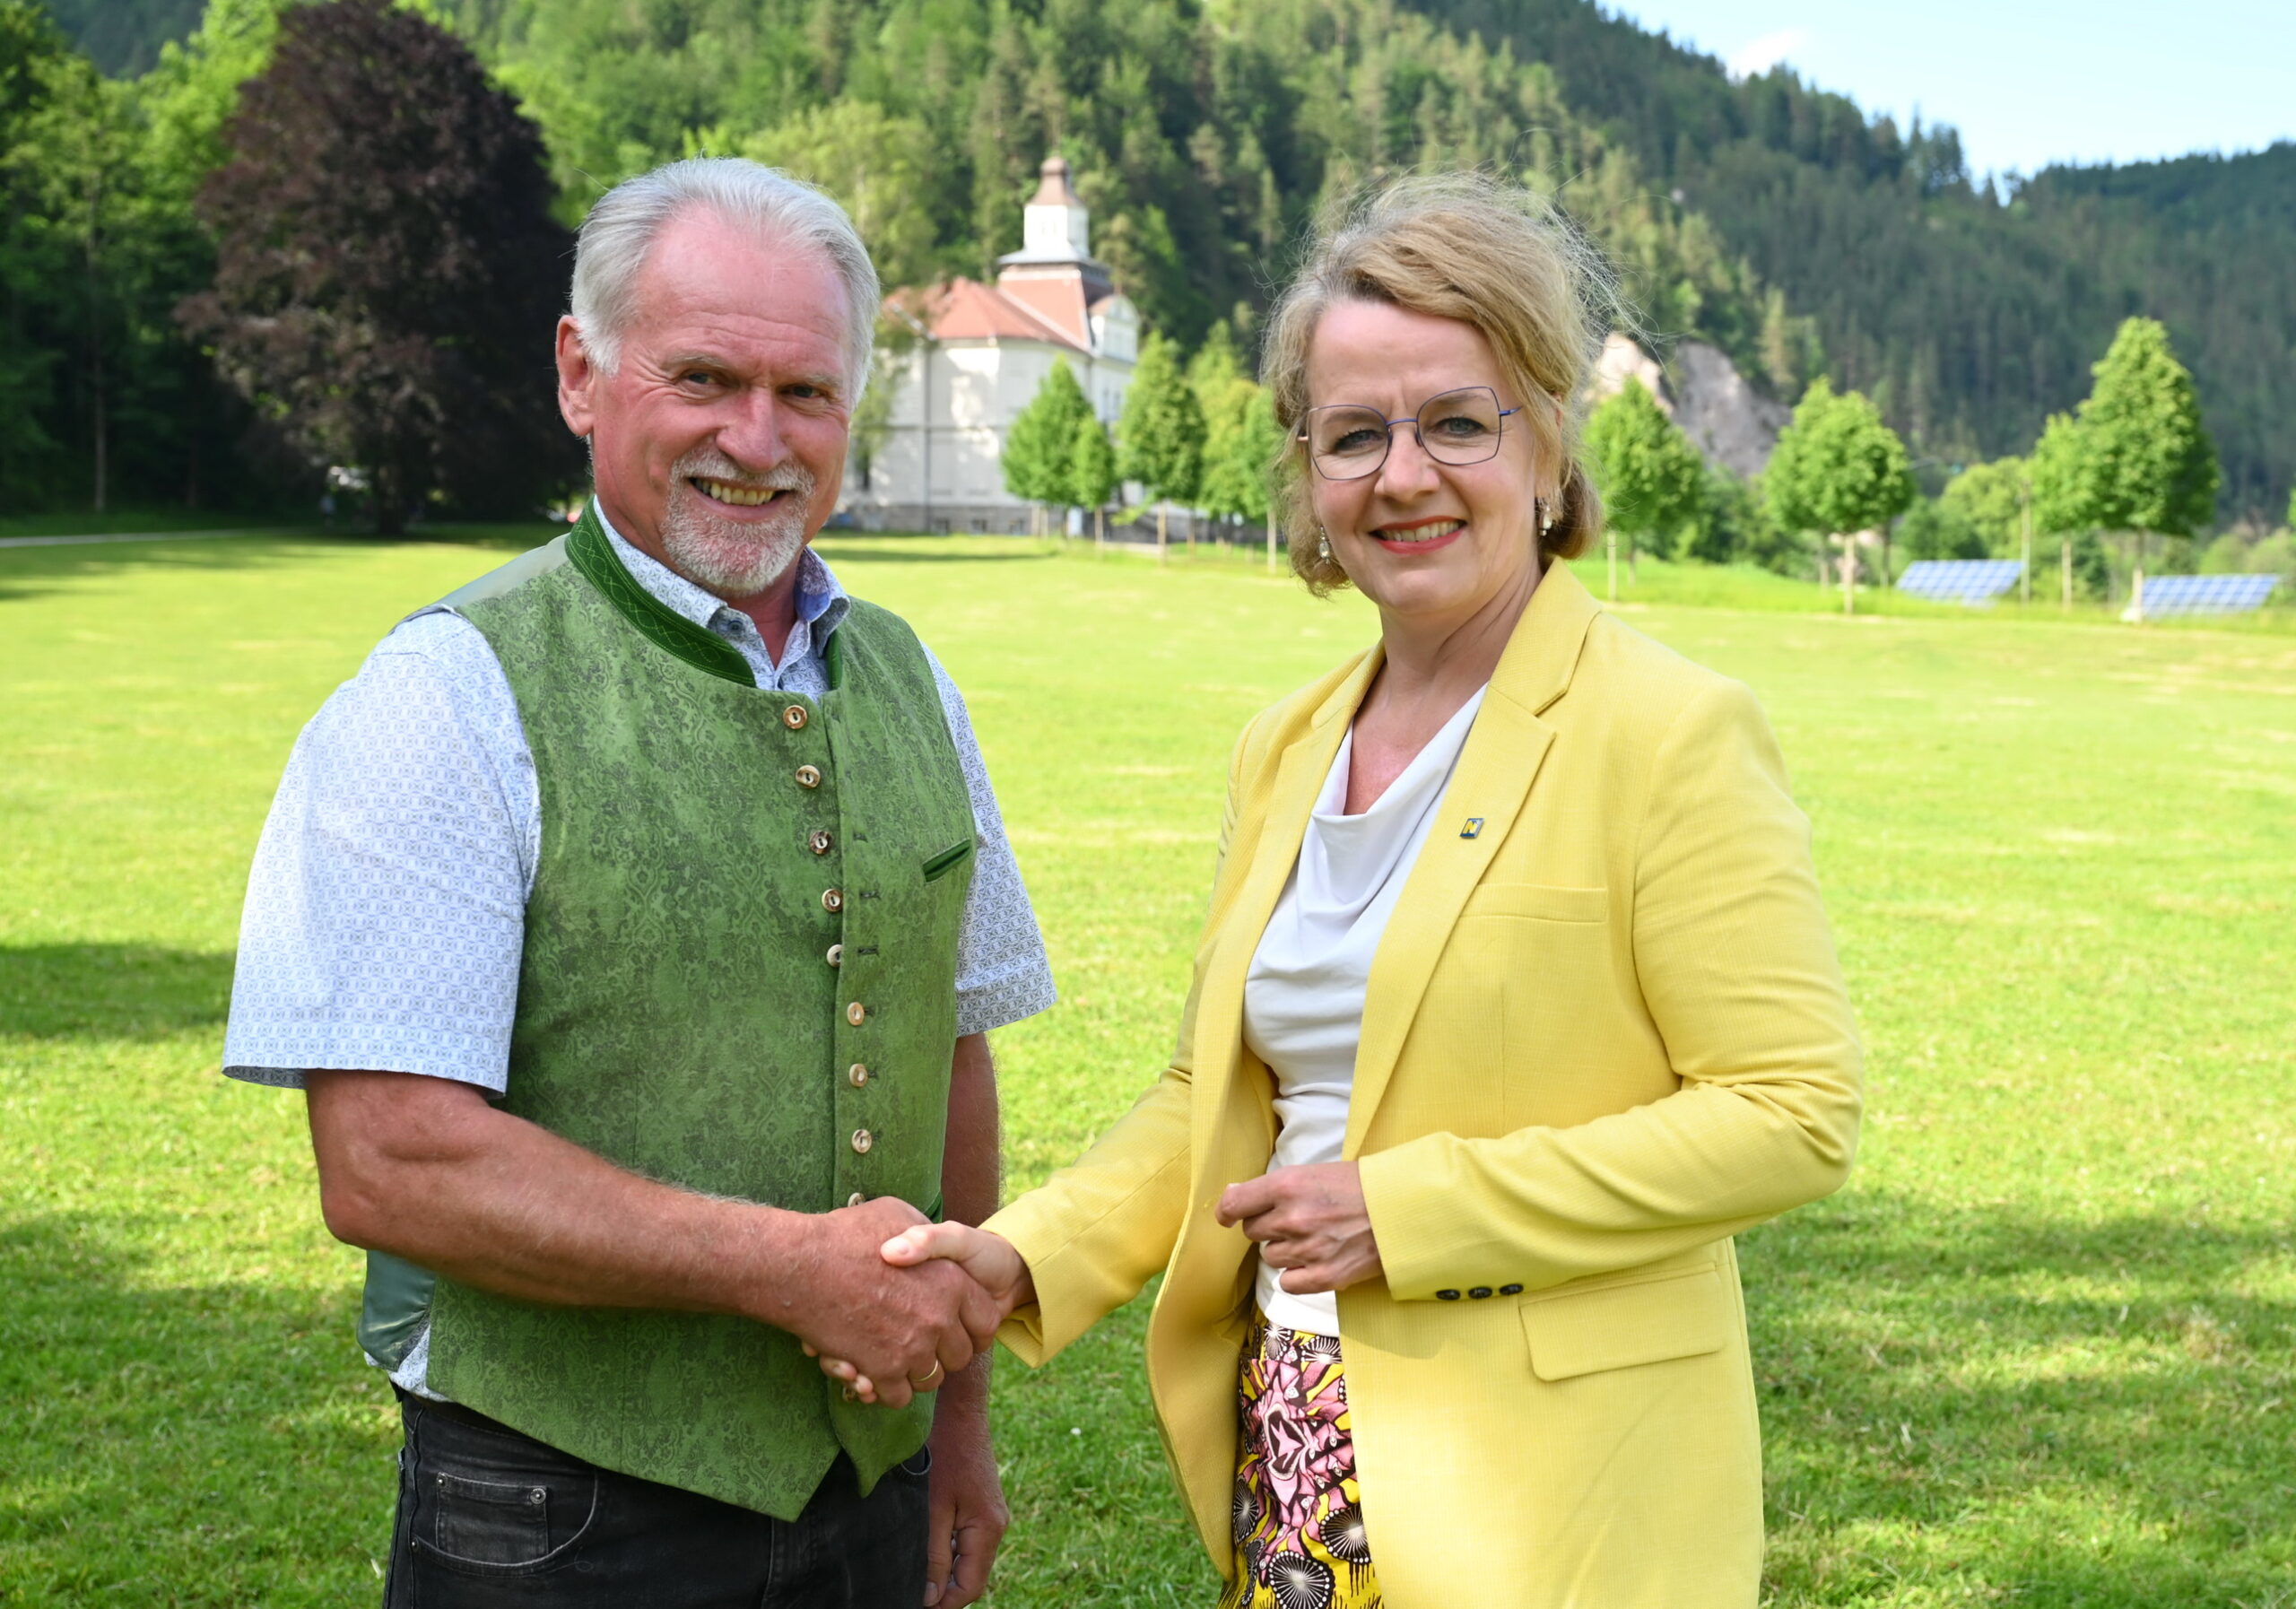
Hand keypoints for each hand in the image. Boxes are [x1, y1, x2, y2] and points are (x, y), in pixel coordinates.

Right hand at [809, 1223, 1032, 1404]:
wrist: (800, 1265)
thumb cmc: (846, 1235)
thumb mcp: (898, 1214)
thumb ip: (925, 1235)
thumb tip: (930, 1242)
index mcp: (951, 1281)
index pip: (986, 1321)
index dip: (974, 1328)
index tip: (959, 1329)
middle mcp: (938, 1318)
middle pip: (961, 1356)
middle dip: (945, 1354)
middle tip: (923, 1344)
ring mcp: (911, 1348)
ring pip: (930, 1379)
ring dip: (917, 1373)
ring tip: (898, 1358)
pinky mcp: (880, 1370)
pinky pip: (898, 1396)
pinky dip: (887, 1389)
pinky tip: (875, 1374)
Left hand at [921, 1372, 1007, 1606]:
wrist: (960, 1411)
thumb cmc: (944, 1453)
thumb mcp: (932, 1508)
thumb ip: (934, 1555)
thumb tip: (931, 1598)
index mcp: (988, 1530)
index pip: (969, 1588)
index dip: (943, 1605)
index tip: (914, 1603)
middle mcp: (996, 1526)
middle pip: (970, 1576)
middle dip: (942, 1590)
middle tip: (907, 1590)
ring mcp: (991, 1516)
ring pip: (967, 1560)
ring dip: (943, 1570)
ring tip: (911, 1571)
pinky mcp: (981, 1506)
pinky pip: (966, 1541)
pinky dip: (947, 1551)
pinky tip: (924, 1546)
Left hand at [1216, 1162, 1382, 1293]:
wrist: (1403, 1209)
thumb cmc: (1360, 1186)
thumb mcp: (1314, 1172)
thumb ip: (1274, 1187)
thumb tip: (1232, 1198)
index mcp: (1287, 1186)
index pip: (1235, 1204)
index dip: (1226, 1211)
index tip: (1227, 1216)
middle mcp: (1292, 1218)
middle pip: (1252, 1232)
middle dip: (1267, 1227)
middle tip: (1295, 1220)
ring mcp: (1308, 1250)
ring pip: (1270, 1257)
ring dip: (1284, 1250)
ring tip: (1313, 1237)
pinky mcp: (1325, 1277)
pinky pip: (1288, 1283)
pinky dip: (1297, 1275)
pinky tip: (1315, 1261)